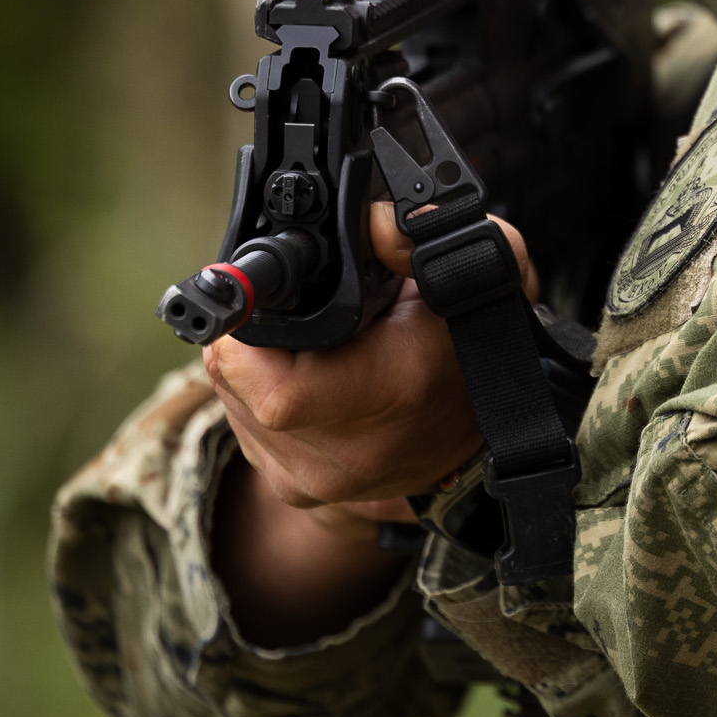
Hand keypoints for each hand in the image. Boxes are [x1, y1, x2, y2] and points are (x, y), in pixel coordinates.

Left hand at [203, 201, 537, 643]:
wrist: (483, 440)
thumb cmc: (479, 353)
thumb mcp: (482, 274)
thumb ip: (431, 236)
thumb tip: (375, 224)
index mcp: (386, 396)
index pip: (264, 382)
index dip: (246, 332)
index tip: (264, 301)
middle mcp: (344, 455)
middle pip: (235, 379)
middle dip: (253, 335)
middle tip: (300, 315)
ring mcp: (315, 483)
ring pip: (233, 403)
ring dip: (257, 367)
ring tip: (312, 349)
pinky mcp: (296, 493)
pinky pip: (246, 430)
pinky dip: (263, 398)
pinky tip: (310, 380)